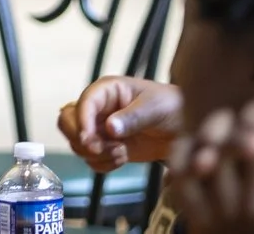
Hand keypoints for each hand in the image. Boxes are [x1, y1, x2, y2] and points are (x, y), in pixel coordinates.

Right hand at [59, 75, 184, 168]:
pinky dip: (103, 164)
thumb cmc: (172, 107)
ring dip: (96, 154)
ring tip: (121, 153)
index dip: (82, 121)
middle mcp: (99, 108)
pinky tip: (122, 158)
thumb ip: (133, 117)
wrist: (185, 129)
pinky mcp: (107, 147)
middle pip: (67, 121)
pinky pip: (91, 159)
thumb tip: (110, 128)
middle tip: (100, 149)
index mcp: (107, 90)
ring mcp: (101, 129)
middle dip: (81, 139)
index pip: (84, 103)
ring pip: (77, 143)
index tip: (91, 140)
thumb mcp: (155, 108)